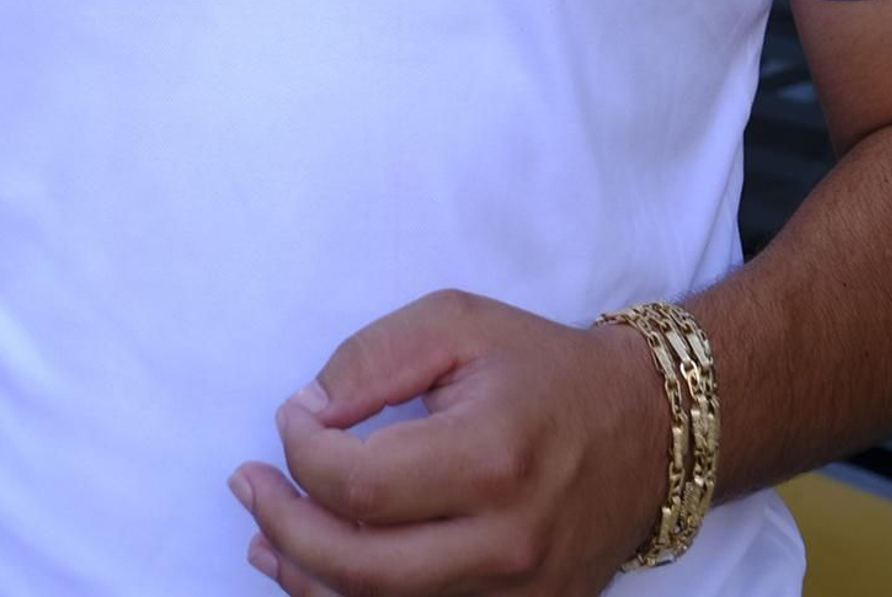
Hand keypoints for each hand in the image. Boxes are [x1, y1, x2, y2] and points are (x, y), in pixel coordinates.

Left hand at [228, 289, 671, 595]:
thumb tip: (306, 413)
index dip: (301, 453)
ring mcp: (517, 596)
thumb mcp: (457, 322)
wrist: (646, 429)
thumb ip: (372, 359)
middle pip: (360, 568)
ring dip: (307, 578)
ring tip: (264, 535)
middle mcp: (504, 543)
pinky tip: (316, 577)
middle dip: (285, 526)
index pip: (360, 485)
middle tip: (245, 485)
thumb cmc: (542, 367)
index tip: (290, 416)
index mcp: (490, 459)